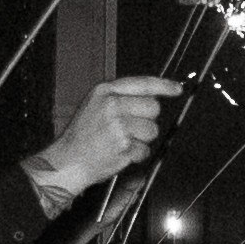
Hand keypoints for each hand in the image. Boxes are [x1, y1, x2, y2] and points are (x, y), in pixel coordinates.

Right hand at [30, 68, 176, 205]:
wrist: (68, 160)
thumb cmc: (82, 135)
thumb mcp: (95, 105)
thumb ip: (121, 97)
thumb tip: (153, 96)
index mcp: (105, 91)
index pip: (143, 83)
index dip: (164, 85)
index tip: (176, 89)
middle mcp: (112, 105)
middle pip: (153, 107)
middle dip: (147, 119)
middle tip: (130, 128)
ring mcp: (118, 125)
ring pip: (152, 130)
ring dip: (142, 139)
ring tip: (122, 141)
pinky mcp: (123, 145)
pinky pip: (145, 149)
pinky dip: (136, 154)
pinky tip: (120, 152)